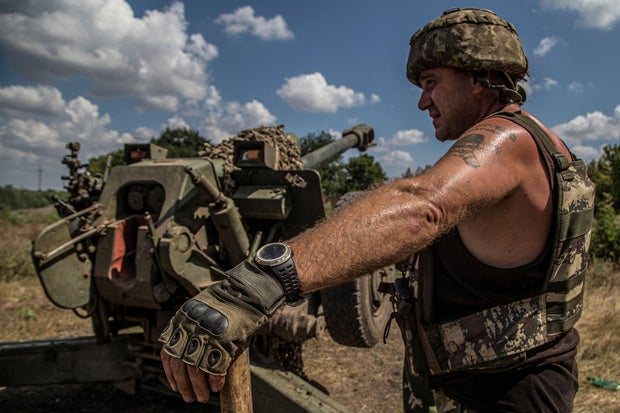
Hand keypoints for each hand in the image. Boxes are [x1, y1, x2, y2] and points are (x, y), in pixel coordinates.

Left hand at [158, 260, 284, 401]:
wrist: (248, 290)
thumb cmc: (229, 301)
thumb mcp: (202, 310)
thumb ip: (192, 329)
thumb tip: (188, 358)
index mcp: (181, 320)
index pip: (167, 354)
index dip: (170, 374)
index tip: (175, 386)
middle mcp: (190, 328)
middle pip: (179, 366)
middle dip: (184, 386)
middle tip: (191, 398)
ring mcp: (206, 334)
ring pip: (195, 371)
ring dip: (199, 388)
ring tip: (204, 396)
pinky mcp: (223, 341)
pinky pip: (214, 369)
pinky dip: (215, 381)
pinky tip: (217, 386)